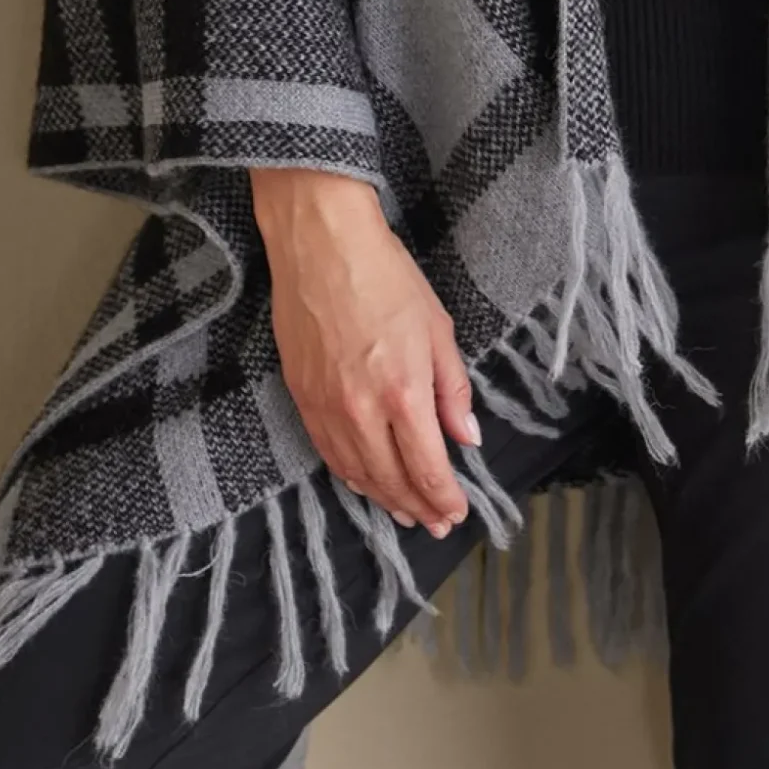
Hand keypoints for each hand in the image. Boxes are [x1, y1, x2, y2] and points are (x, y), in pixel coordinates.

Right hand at [249, 168, 480, 542]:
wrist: (321, 245)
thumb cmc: (385, 277)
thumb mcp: (437, 328)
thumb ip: (453, 390)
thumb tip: (466, 437)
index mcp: (403, 391)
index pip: (427, 467)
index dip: (444, 498)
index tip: (458, 511)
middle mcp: (362, 409)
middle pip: (392, 480)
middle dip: (419, 507)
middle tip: (438, 523)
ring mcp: (326, 407)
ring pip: (358, 473)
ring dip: (385, 499)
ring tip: (407, 513)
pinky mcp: (302, 397)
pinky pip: (328, 453)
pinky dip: (351, 476)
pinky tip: (366, 483)